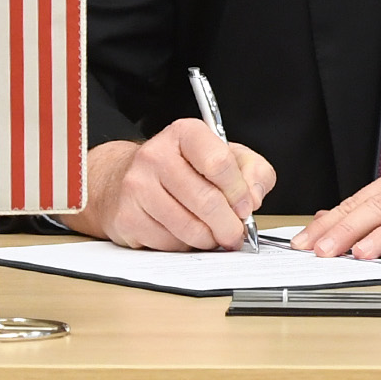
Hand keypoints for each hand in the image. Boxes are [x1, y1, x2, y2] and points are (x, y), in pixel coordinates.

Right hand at [68, 121, 274, 251]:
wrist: (127, 177)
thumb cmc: (185, 167)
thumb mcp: (228, 155)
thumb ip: (253, 171)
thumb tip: (254, 198)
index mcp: (185, 133)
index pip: (219, 163)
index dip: (239, 191)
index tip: (247, 206)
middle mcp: (156, 156)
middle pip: (205, 200)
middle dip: (229, 225)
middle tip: (237, 234)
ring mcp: (137, 187)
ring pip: (187, 227)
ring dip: (209, 239)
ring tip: (215, 236)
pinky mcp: (126, 217)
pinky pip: (167, 243)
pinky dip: (185, 246)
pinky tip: (188, 235)